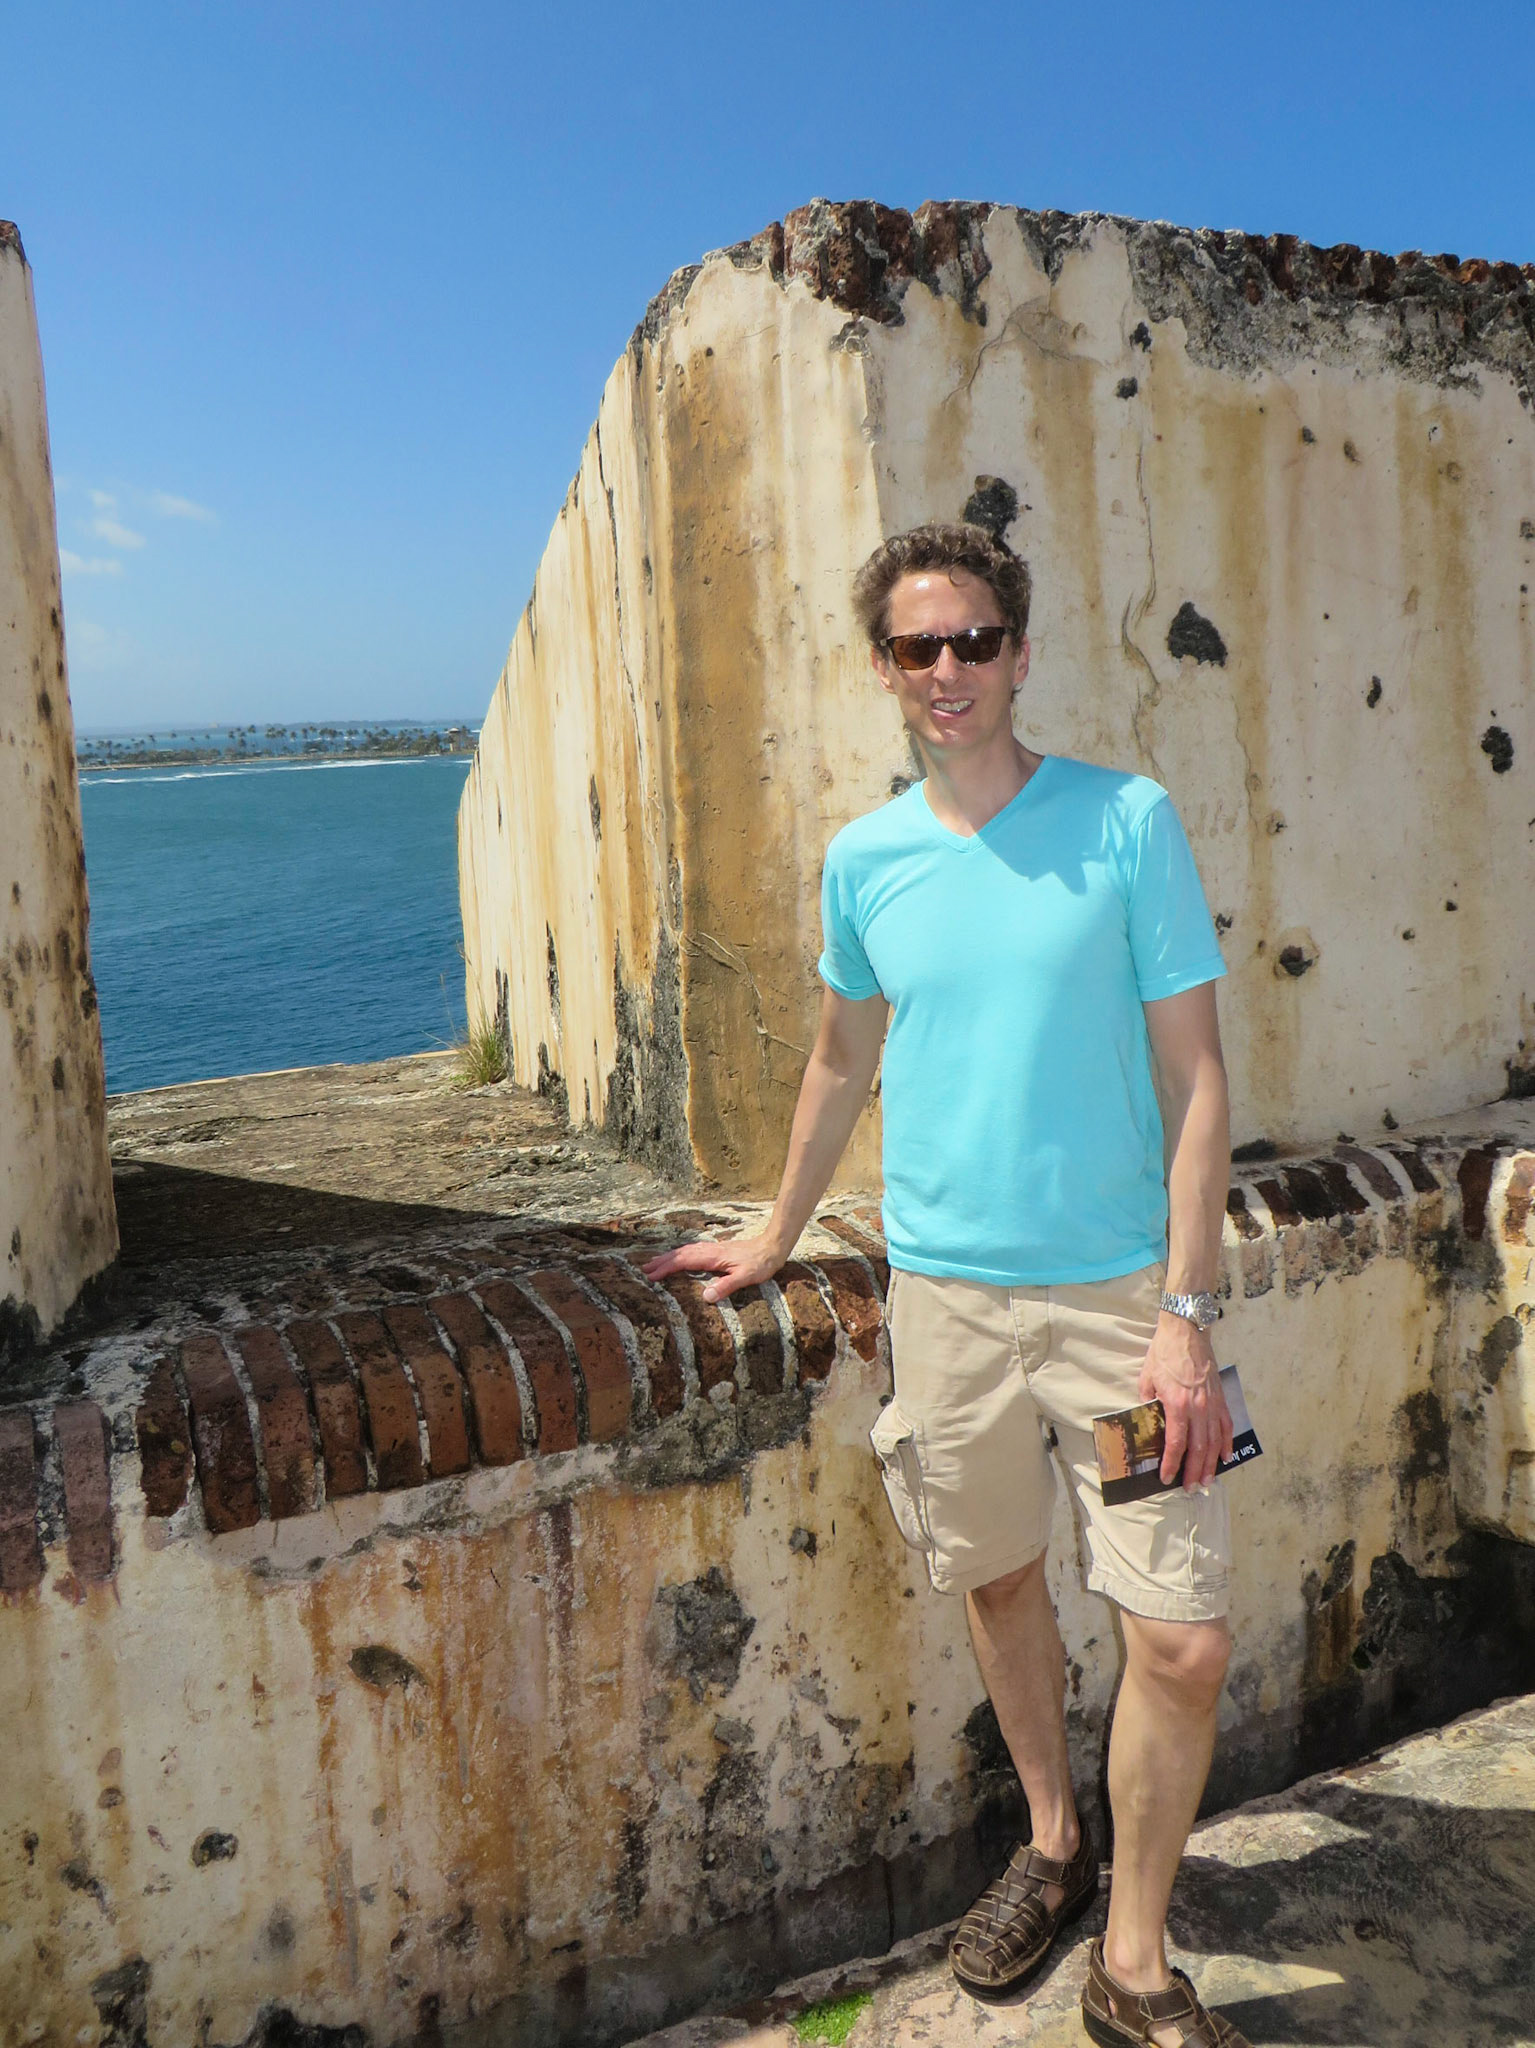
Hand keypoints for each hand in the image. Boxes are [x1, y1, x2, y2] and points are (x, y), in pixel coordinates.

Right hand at [640, 1234, 787, 1303]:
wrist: (772, 1246)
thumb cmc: (761, 1263)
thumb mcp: (745, 1277)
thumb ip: (726, 1286)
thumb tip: (705, 1297)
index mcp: (712, 1257)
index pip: (683, 1262)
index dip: (666, 1269)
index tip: (651, 1276)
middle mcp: (710, 1251)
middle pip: (680, 1254)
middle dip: (661, 1261)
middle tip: (644, 1268)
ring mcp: (713, 1249)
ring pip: (686, 1250)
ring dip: (670, 1256)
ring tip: (656, 1262)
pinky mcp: (718, 1250)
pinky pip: (693, 1250)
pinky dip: (681, 1253)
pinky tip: (682, 1256)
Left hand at [1138, 1315, 1233, 1489]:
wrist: (1186, 1331)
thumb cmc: (1164, 1353)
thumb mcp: (1146, 1379)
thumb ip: (1148, 1403)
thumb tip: (1148, 1422)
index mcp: (1177, 1404)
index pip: (1176, 1443)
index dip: (1172, 1463)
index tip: (1166, 1477)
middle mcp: (1198, 1408)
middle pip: (1198, 1448)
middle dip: (1193, 1471)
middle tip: (1190, 1488)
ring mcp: (1212, 1403)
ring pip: (1214, 1441)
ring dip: (1211, 1464)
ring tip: (1207, 1480)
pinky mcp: (1220, 1398)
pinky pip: (1226, 1426)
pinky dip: (1226, 1443)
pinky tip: (1224, 1457)